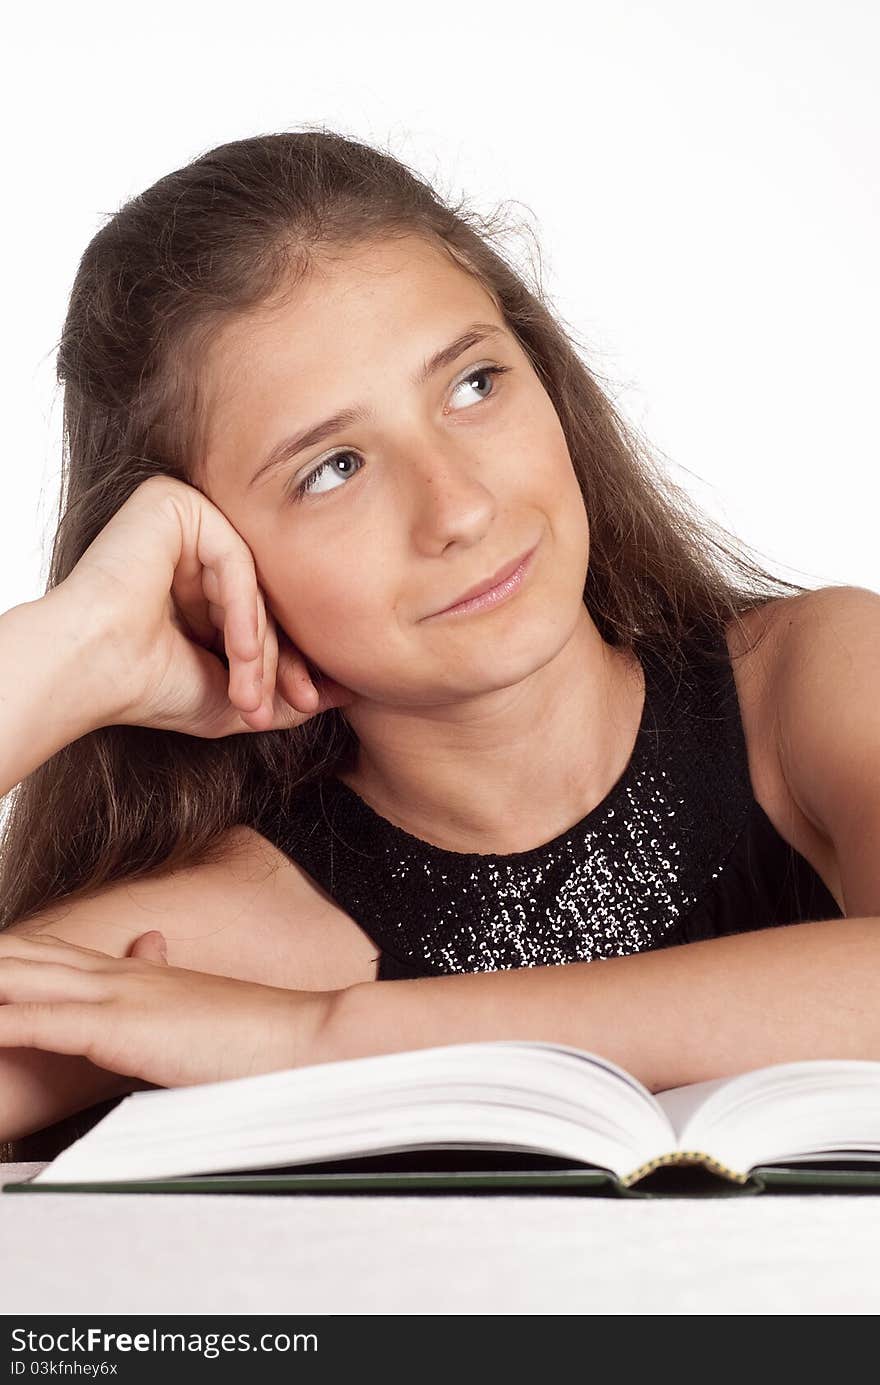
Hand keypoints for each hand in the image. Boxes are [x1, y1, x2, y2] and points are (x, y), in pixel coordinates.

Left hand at [0, 930, 337, 1088]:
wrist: (302, 1035)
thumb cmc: (256, 1038)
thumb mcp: (196, 1016)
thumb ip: (162, 1004)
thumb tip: (149, 999)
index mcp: (134, 972)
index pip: (51, 954)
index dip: (8, 951)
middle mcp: (119, 973)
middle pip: (26, 953)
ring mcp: (118, 995)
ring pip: (24, 977)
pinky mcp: (122, 1028)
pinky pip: (46, 1021)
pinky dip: (6, 1021)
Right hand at [52, 474, 356, 738]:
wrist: (91, 673)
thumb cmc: (150, 689)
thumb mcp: (237, 695)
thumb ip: (288, 689)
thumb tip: (351, 691)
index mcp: (203, 580)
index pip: (269, 612)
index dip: (293, 661)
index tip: (311, 702)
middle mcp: (195, 542)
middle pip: (268, 595)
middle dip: (284, 658)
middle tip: (294, 702)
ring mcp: (184, 518)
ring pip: (257, 581)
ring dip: (262, 647)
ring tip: (250, 696)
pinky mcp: (175, 504)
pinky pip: (236, 558)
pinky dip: (243, 611)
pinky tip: (237, 654)